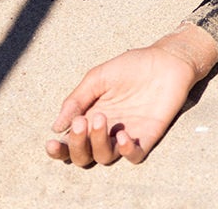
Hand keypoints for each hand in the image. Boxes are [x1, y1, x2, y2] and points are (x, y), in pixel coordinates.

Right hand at [45, 26, 215, 166]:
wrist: (165, 60)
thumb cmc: (131, 66)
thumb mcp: (98, 78)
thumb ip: (77, 100)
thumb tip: (57, 126)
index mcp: (90, 116)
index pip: (70, 142)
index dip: (59, 149)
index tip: (52, 142)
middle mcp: (105, 131)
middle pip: (83, 156)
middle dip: (77, 145)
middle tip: (82, 122)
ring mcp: (125, 135)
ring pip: (104, 157)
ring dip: (97, 143)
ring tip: (101, 119)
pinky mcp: (147, 137)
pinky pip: (134, 157)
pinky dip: (126, 152)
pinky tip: (123, 136)